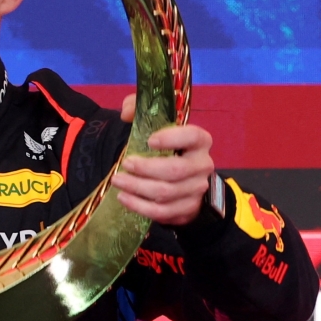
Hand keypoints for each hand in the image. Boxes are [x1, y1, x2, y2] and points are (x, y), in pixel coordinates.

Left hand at [112, 94, 214, 225]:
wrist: (182, 180)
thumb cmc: (165, 147)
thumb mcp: (154, 124)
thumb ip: (138, 109)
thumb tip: (126, 113)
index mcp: (200, 140)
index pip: (192, 136)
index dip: (172, 138)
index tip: (149, 140)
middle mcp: (203, 165)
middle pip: (175, 170)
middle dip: (146, 168)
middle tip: (124, 164)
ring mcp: (197, 189)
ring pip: (166, 193)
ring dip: (138, 188)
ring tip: (117, 181)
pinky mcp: (187, 209)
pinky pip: (163, 212)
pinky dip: (140, 206)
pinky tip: (124, 198)